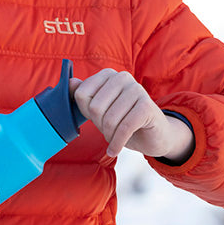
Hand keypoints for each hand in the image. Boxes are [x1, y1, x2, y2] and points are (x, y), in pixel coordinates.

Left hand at [70, 69, 193, 161]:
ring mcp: (137, 89)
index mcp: (108, 75)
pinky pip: (124, 128)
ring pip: (110, 119)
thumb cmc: (123, 121)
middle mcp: (122, 77)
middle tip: (108, 131)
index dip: (86, 113)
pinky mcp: (147, 106)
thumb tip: (69, 82)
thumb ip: (85, 94)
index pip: (82, 94)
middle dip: (99, 126)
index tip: (96, 120)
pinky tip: (114, 150)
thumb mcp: (101, 109)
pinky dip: (117, 143)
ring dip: (109, 136)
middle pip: (95, 107)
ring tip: (114, 138)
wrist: (154, 135)